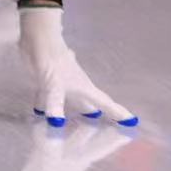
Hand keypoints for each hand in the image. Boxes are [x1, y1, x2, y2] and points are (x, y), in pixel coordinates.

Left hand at [18, 7, 136, 127]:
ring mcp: (64, 83)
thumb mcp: (54, 85)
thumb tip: (56, 122)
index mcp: (84, 88)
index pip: (105, 103)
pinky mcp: (50, 80)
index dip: (118, 112)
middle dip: (98, 115)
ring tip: (79, 127)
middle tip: (105, 130)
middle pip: (91, 104)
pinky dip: (52, 107)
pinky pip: (54, 99)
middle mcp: (77, 87)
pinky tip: (44, 114)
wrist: (39, 40)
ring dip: (76, 112)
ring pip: (74, 101)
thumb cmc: (52, 62)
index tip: (132, 121)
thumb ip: (55, 104)